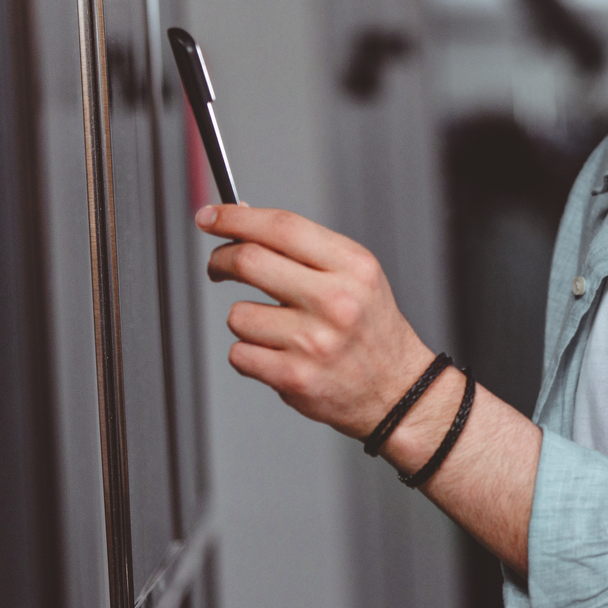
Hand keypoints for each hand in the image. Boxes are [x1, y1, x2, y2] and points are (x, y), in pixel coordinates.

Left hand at [199, 204, 436, 438]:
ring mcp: (314, 341)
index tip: (211, 217)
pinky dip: (250, 355)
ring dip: (246, 320)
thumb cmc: (370, 329)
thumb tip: (244, 222)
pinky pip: (240, 353)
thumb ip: (304, 249)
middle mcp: (336, 301)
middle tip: (219, 266)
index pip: (282, 227)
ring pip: (239, 314)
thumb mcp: (355, 276)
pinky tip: (279, 356)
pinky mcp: (295, 377)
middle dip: (221, 261)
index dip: (235, 218)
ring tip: (278, 330)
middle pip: (249, 260)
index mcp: (353, 267)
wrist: (397, 390)